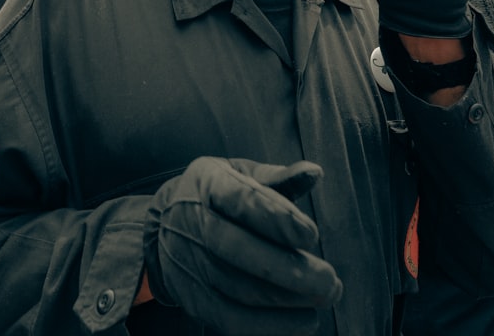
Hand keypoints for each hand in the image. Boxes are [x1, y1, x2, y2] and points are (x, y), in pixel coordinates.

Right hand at [143, 157, 341, 333]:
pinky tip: (302, 321)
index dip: (275, 218)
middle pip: (234, 248)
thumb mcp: (243, 173)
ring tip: (324, 296)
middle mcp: (190, 220)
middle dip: (285, 267)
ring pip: (235, 287)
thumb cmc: (219, 195)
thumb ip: (280, 178)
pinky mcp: (191, 296)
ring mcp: (187, 261)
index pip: (238, 198)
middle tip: (328, 279)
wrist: (165, 224)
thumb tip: (316, 173)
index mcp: (208, 181)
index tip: (312, 235)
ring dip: (284, 299)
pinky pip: (228, 318)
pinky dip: (267, 326)